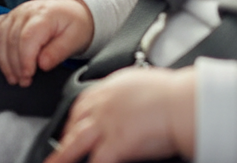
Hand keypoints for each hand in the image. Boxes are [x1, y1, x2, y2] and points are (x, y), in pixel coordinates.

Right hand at [0, 0, 93, 86]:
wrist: (74, 11)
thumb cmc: (75, 25)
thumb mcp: (75, 39)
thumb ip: (58, 52)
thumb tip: (42, 64)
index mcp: (44, 14)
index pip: (27, 38)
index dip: (25, 59)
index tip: (28, 76)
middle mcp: (27, 11)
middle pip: (11, 39)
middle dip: (15, 65)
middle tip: (23, 81)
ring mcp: (16, 13)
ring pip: (0, 36)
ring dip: (2, 60)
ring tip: (12, 77)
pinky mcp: (10, 18)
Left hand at [46, 67, 195, 162]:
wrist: (180, 103)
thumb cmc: (173, 94)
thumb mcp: (143, 82)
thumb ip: (129, 93)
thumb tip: (129, 102)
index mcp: (110, 87)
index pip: (83, 102)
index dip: (73, 116)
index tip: (70, 125)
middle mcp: (103, 104)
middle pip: (74, 121)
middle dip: (63, 136)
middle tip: (56, 149)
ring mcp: (106, 124)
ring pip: (75, 142)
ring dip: (61, 155)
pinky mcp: (115, 144)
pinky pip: (96, 161)